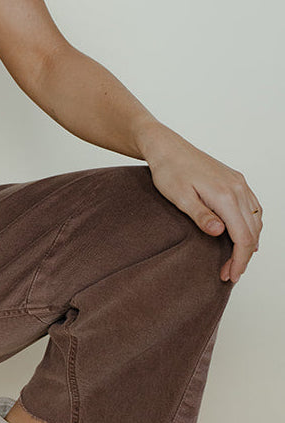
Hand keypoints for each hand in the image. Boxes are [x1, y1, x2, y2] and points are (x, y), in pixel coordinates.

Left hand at [140, 127, 261, 282]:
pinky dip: (252, 225)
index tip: (231, 276)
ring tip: (235, 259)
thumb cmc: (168, 171)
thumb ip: (201, 216)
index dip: (239, 260)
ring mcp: (239, 183)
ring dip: (249, 242)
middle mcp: (238, 188)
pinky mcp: (236, 180)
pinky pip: (253, 207)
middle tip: (229, 273)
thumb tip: (220, 232)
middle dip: (243, 256)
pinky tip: (243, 235)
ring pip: (256, 220)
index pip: (243, 237)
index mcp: (225, 195)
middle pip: (252, 231)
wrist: (167, 147)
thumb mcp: (179, 197)